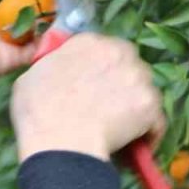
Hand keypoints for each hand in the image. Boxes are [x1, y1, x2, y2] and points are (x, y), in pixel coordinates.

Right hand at [10, 32, 166, 162]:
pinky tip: (137, 146)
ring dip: (136, 106)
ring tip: (122, 129)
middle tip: (109, 106)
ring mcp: (137, 77)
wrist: (60, 142)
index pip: (105, 48)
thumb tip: (60, 72)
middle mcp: (118, 51)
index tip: (96, 86)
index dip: (102, 69)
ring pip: (145, 90)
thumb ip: (54, 66)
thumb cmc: (38, 113)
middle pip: (129, 64)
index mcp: (88, 42)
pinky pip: (156, 120)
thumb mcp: (32, 76)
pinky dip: (149, 133)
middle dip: (123, 83)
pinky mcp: (150, 104)